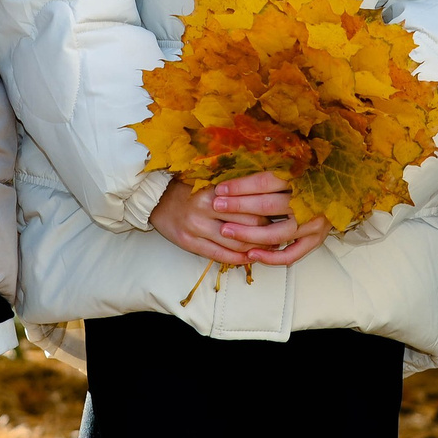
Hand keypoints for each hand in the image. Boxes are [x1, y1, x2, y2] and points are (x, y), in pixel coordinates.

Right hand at [149, 172, 294, 266]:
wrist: (154, 199)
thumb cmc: (187, 186)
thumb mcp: (211, 179)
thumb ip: (235, 186)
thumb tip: (268, 192)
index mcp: (214, 188)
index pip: (251, 202)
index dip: (270, 210)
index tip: (282, 213)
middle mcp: (205, 208)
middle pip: (247, 223)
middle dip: (269, 231)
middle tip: (283, 233)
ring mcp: (196, 227)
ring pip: (236, 242)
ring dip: (256, 247)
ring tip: (270, 247)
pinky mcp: (189, 243)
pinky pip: (219, 255)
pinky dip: (238, 259)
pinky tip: (249, 258)